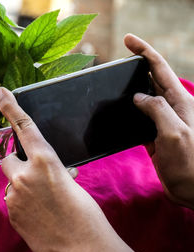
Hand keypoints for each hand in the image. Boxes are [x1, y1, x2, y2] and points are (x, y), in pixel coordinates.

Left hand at [0, 87, 146, 251]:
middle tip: (33, 176)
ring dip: (22, 187)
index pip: (24, 126)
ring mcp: (14, 195)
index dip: (12, 106)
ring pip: (10, 182)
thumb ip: (52, 171)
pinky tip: (38, 215)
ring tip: (42, 203)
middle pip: (8, 158)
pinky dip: (22, 203)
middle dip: (18, 163)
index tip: (2, 92)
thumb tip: (48, 171)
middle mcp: (24, 174)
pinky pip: (12, 201)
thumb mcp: (71, 184)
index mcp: (45, 161)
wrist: (82, 249)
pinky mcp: (10, 213)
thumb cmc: (85, 215)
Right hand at [125, 34, 193, 208]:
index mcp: (179, 102)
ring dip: (129, 89)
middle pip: (151, 80)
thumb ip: (156, 109)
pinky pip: (139, 118)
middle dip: (135, 67)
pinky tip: (119, 110)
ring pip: (143, 99)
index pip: (160, 69)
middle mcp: (171, 108)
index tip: (128, 40)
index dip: (144, 51)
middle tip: (117, 61)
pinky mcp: (154, 136)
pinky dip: (128, 111)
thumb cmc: (191, 163)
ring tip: (114, 83)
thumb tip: (138, 96)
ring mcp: (162, 122)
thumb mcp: (174, 132)